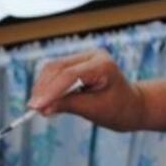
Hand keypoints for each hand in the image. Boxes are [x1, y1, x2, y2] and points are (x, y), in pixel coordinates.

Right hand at [28, 49, 144, 131]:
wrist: (132, 106)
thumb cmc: (119, 109)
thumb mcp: (95, 110)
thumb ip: (68, 106)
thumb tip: (42, 109)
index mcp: (102, 65)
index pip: (69, 74)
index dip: (50, 91)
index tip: (36, 107)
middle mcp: (92, 56)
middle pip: (57, 67)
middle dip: (43, 89)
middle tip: (32, 109)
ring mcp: (83, 58)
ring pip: (53, 68)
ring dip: (42, 87)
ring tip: (36, 107)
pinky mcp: (76, 64)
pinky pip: (56, 72)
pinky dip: (47, 87)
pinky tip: (42, 101)